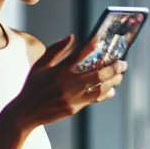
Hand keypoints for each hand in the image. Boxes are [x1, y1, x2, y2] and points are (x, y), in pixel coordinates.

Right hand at [9, 34, 126, 128]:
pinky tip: (111, 89)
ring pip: (99, 88)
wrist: (26, 112)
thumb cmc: (33, 86)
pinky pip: (94, 99)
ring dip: (113, 81)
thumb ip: (55, 50)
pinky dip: (105, 94)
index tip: (101, 39)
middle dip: (113, 68)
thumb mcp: (40, 65)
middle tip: (123, 63)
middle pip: (97, 74)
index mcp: (58, 71)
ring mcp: (72, 97)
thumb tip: (72, 37)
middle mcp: (67, 84)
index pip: (78, 55)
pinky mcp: (74, 108)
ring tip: (120, 75)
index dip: (91, 45)